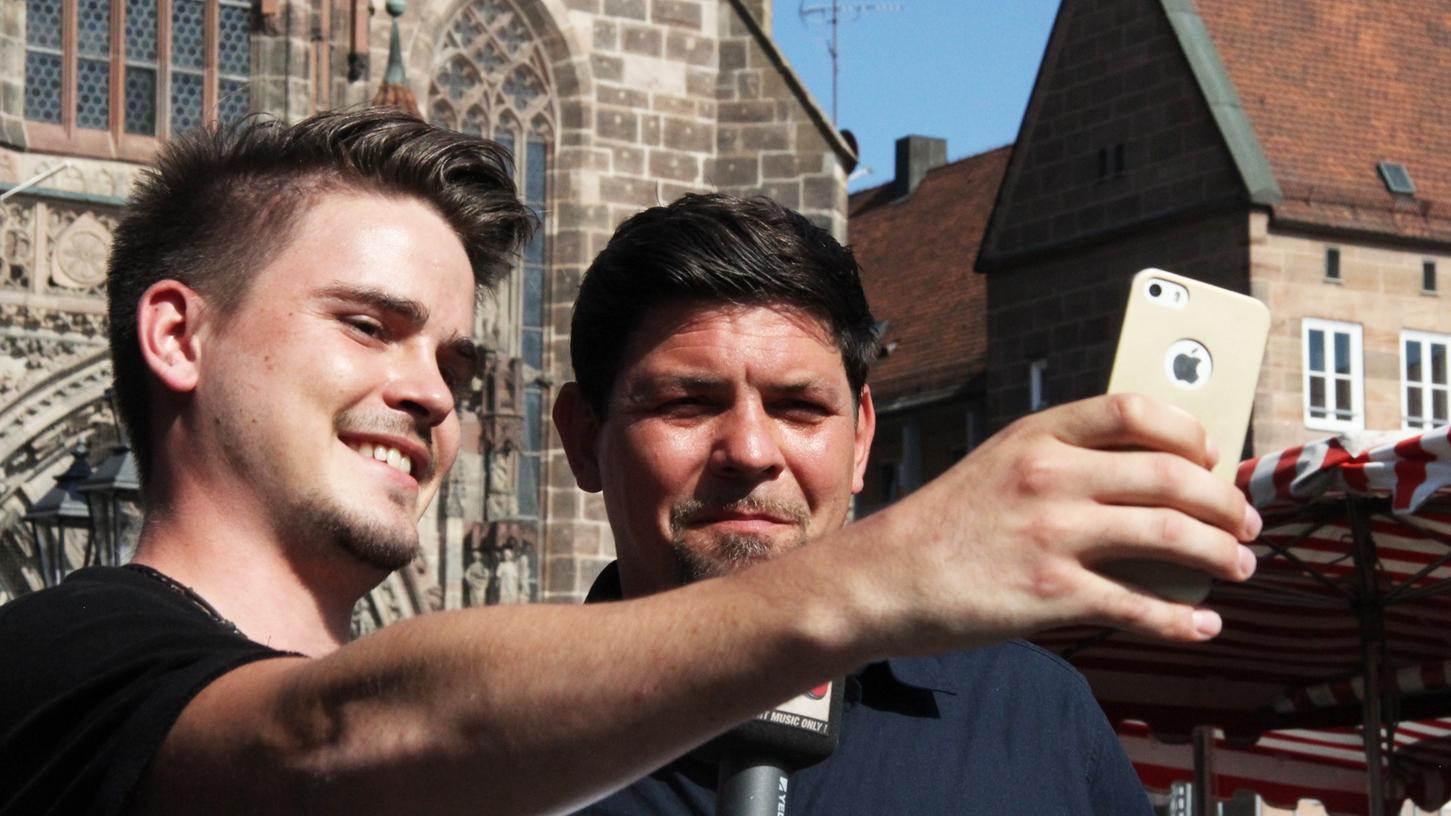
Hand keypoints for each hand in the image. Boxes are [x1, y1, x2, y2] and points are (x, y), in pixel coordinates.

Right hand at [853, 393, 1259, 652]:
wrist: (886, 578)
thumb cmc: (945, 524)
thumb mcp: (999, 464)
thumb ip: (1062, 459)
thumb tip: (1147, 477)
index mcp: (1037, 435)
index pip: (1134, 411)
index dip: (1188, 432)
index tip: (1211, 455)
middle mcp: (1050, 476)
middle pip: (1170, 476)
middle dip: (1225, 503)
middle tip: (1245, 523)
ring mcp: (1053, 535)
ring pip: (1170, 537)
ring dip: (1221, 554)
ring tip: (1240, 566)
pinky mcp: (1052, 595)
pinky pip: (1139, 607)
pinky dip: (1183, 620)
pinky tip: (1203, 624)